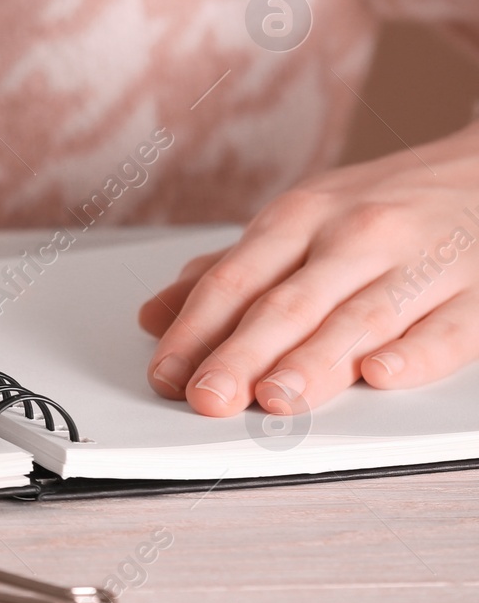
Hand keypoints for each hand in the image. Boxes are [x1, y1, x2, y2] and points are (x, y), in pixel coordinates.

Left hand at [140, 122, 478, 416]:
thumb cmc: (384, 204)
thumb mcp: (299, 220)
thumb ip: (229, 272)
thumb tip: (155, 316)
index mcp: (301, 216)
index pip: (235, 278)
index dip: (196, 328)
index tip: (166, 373)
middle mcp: (356, 235)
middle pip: (288, 303)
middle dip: (242, 354)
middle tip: (207, 398)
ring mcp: (420, 263)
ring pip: (360, 318)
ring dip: (314, 362)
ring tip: (275, 398)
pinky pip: (448, 328)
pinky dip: (415, 353)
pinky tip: (381, 374)